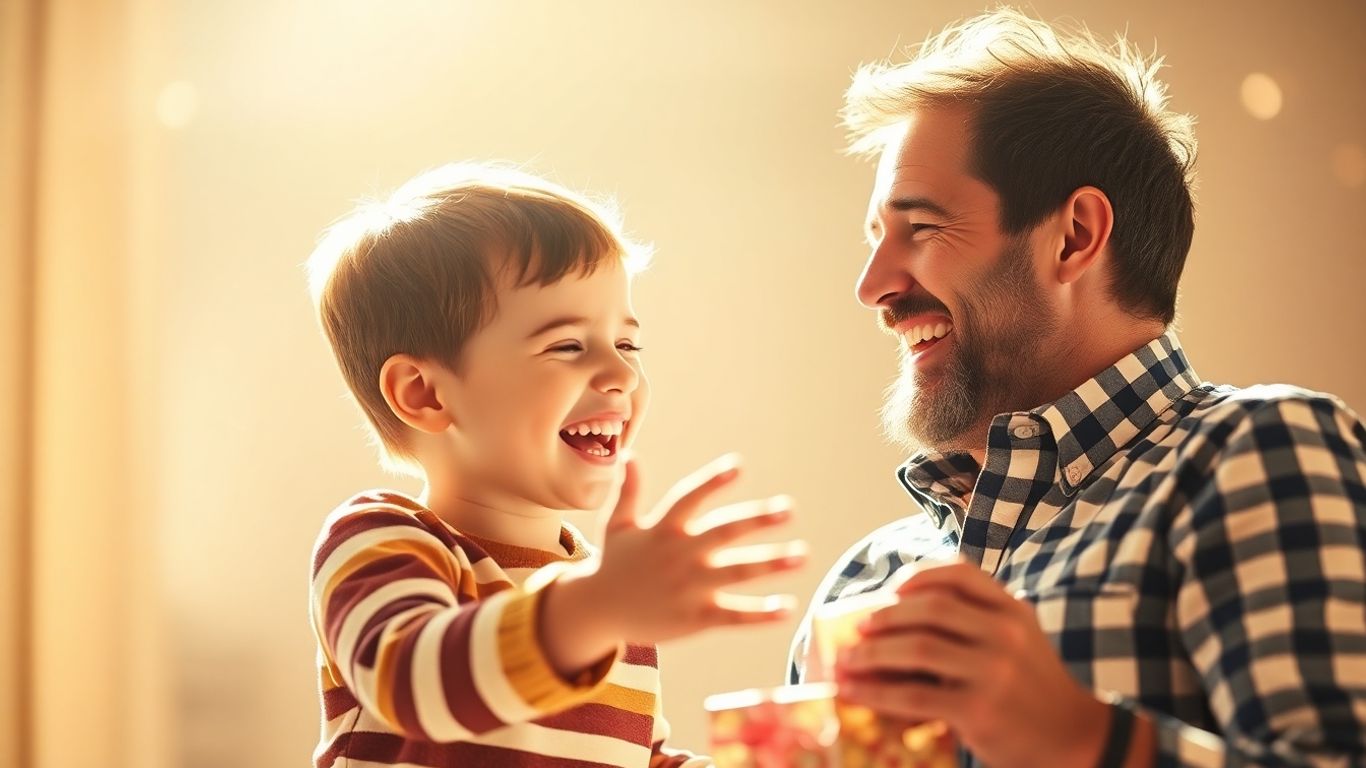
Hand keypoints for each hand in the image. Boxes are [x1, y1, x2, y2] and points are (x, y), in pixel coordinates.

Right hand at [542, 455, 805, 671]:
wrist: (598, 612)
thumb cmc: (613, 564)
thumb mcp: (617, 524)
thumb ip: (628, 491)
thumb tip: (628, 455)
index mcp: (663, 529)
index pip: (690, 498)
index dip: (712, 481)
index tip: (738, 466)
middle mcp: (679, 555)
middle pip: (723, 532)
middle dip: (757, 520)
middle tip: (789, 508)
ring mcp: (689, 587)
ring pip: (737, 572)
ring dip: (771, 563)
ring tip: (802, 555)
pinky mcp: (695, 618)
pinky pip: (734, 615)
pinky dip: (760, 612)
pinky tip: (787, 607)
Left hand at [835, 561, 1108, 767]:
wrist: (1074, 738)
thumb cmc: (1033, 687)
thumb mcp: (1019, 640)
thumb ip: (977, 623)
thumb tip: (898, 616)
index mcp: (1013, 610)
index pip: (961, 574)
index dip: (919, 576)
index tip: (892, 589)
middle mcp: (1005, 634)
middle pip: (931, 608)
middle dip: (885, 616)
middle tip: (856, 629)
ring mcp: (993, 672)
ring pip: (916, 648)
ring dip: (871, 654)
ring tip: (844, 662)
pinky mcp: (978, 710)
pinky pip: (914, 696)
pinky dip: (876, 692)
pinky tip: (854, 693)